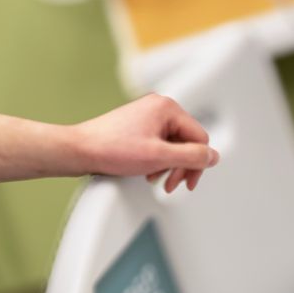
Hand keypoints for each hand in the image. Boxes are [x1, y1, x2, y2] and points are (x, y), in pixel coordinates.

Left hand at [73, 94, 218, 192]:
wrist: (80, 150)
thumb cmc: (112, 149)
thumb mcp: (159, 157)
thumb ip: (191, 157)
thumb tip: (213, 157)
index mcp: (167, 108)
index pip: (199, 138)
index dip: (196, 164)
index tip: (186, 184)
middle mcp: (159, 107)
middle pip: (187, 141)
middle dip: (180, 166)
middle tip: (171, 185)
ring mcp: (147, 115)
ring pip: (173, 144)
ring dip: (168, 165)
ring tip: (155, 179)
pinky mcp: (137, 125)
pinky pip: (159, 143)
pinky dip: (157, 160)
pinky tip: (147, 172)